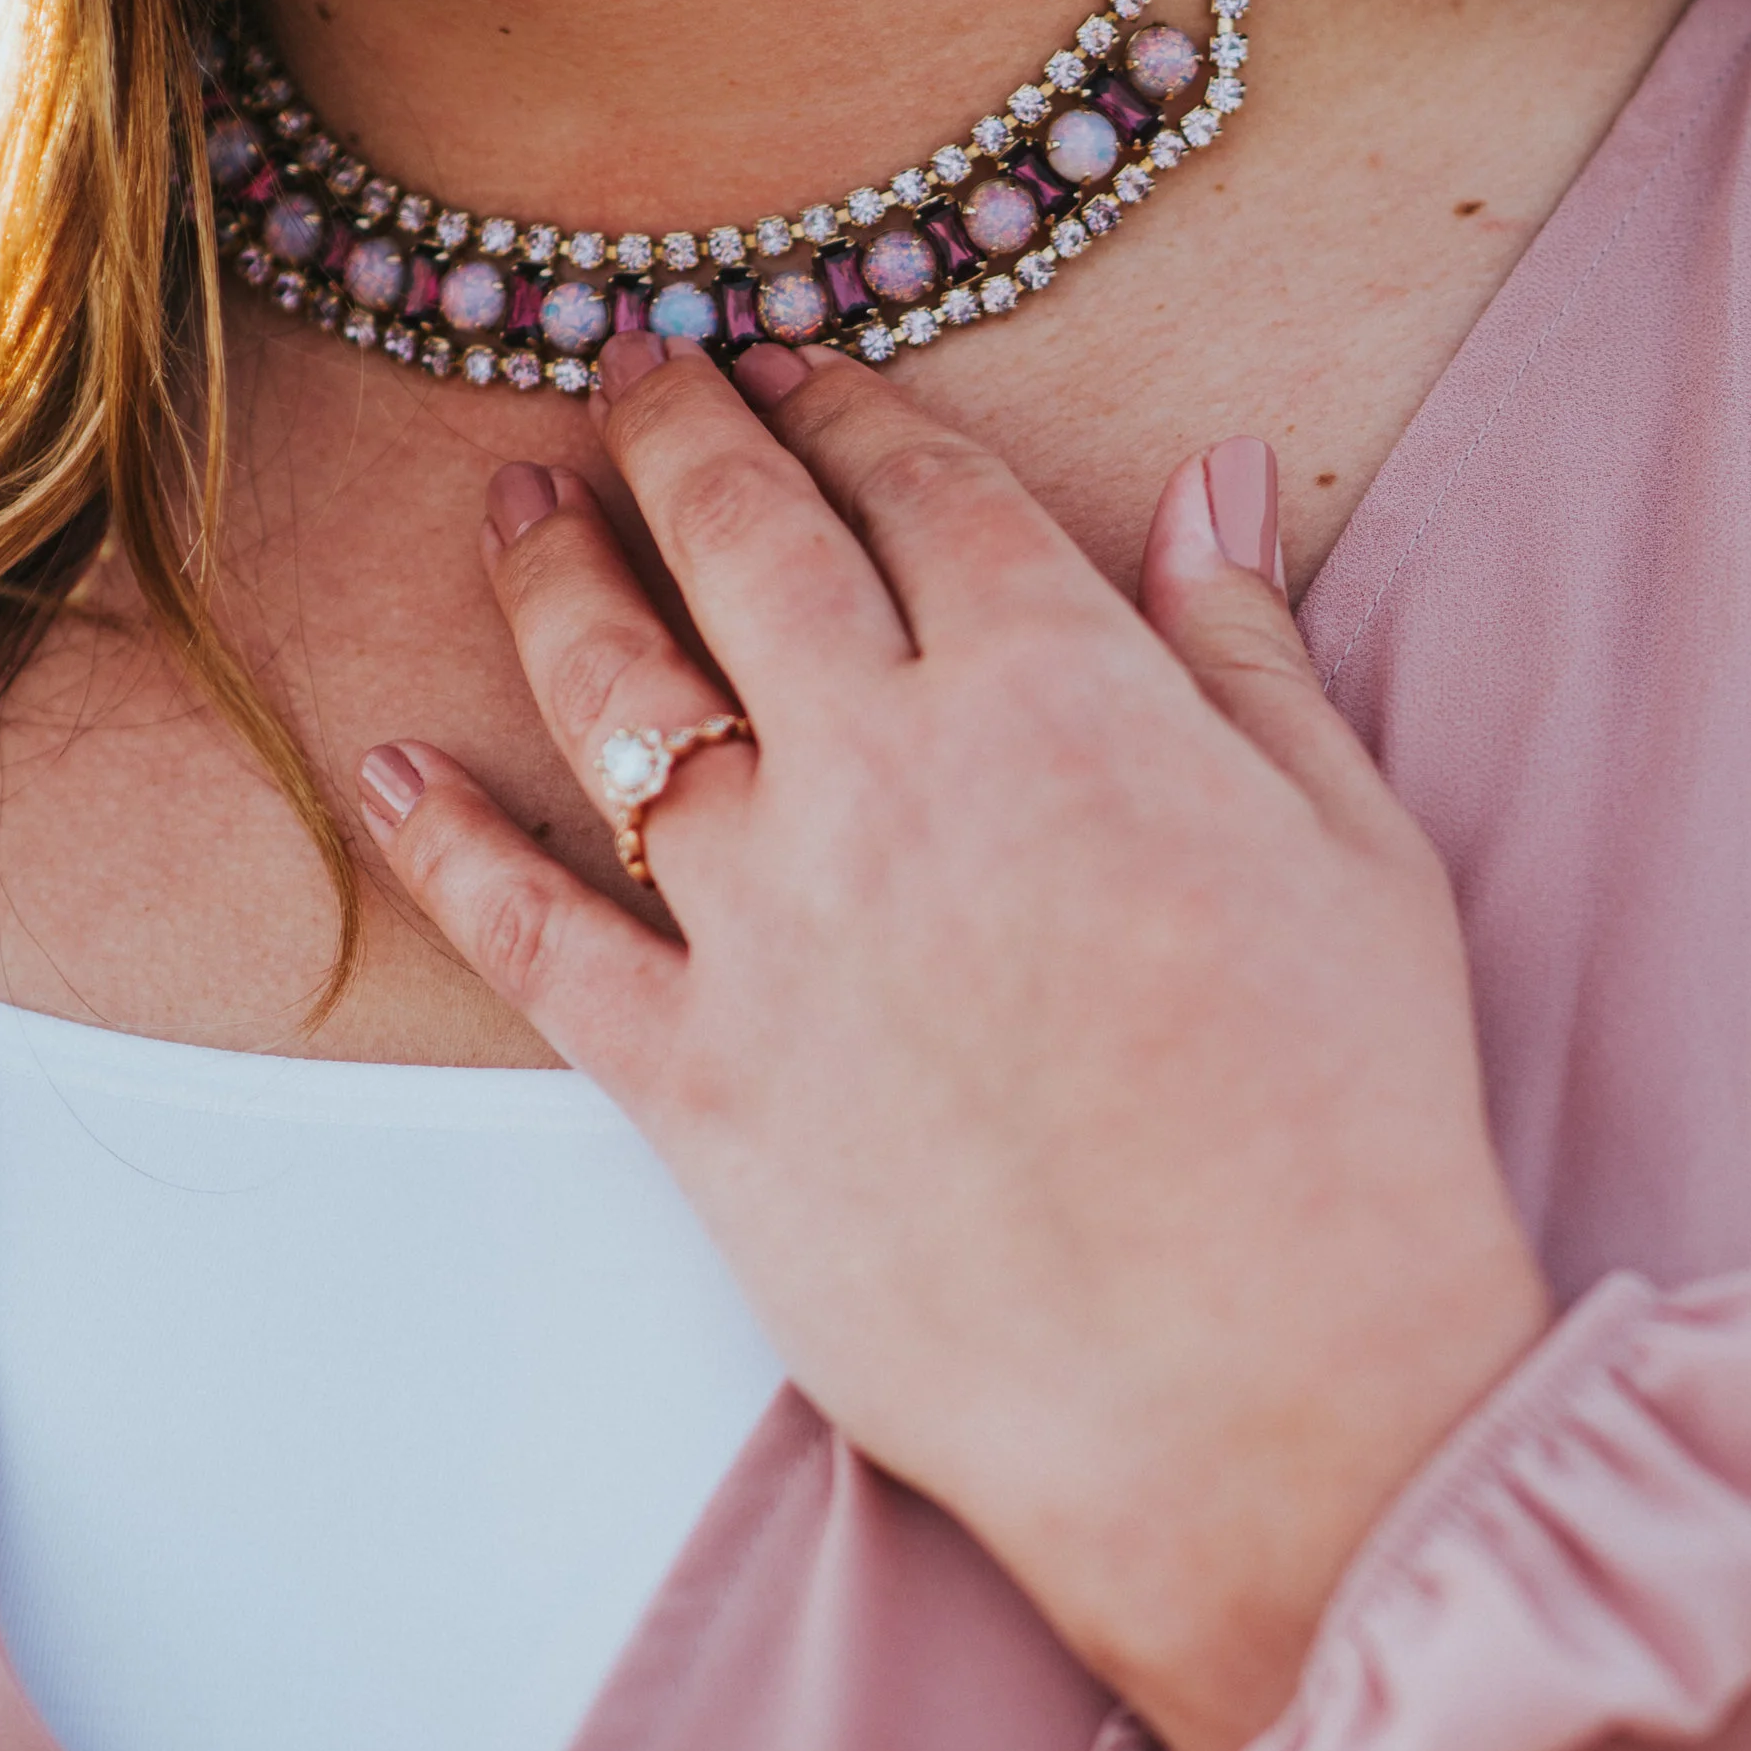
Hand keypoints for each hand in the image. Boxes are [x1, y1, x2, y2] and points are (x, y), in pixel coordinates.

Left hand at [360, 341, 1549, 1750]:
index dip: (852, 406)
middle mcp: (885, 771)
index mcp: (1062, 691)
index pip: (925, 491)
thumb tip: (1212, 482)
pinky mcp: (690, 1083)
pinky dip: (447, 844)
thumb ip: (1250, 651)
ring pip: (613, 698)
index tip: (802, 362)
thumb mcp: (1356, 849)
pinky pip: (529, 934)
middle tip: (632, 367)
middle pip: (744, 546)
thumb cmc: (1344, 1124)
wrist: (1257, 1388)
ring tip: (515, 505)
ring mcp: (768, 924)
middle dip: (677, 429)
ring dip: (553, 578)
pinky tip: (394, 770)